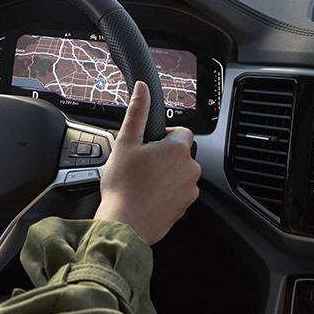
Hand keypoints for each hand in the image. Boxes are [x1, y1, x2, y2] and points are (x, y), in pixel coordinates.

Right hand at [95, 81, 200, 244]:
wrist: (124, 224)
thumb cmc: (123, 186)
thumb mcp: (126, 142)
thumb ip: (137, 112)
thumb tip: (142, 89)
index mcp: (178, 149)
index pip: (182, 132)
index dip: (164, 135)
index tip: (149, 144)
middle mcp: (190, 169)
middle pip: (180, 154)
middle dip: (164, 156)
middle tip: (141, 164)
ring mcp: (189, 190)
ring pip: (179, 174)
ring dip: (166, 175)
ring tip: (142, 182)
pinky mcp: (184, 208)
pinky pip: (178, 193)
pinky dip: (166, 193)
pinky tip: (147, 196)